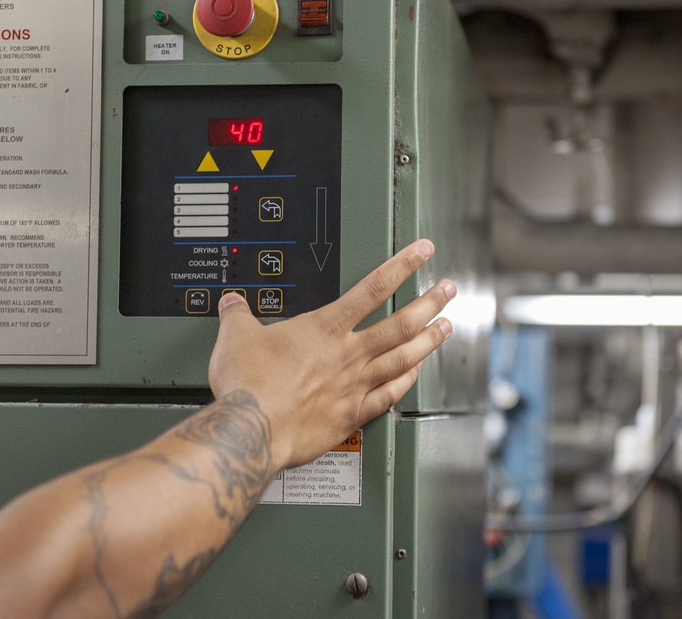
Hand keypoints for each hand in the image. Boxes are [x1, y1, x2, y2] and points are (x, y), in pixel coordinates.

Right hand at [208, 239, 455, 469]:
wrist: (252, 429)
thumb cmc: (248, 385)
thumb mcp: (236, 337)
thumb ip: (238, 316)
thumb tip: (232, 304)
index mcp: (324, 328)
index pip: (372, 287)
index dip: (403, 265)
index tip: (422, 252)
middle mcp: (346, 354)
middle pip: (400, 323)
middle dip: (429, 303)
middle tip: (449, 290)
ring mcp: (352, 386)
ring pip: (402, 358)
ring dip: (428, 342)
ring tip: (446, 328)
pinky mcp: (349, 416)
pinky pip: (387, 396)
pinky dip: (405, 383)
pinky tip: (415, 375)